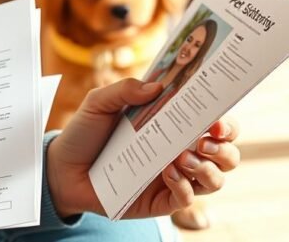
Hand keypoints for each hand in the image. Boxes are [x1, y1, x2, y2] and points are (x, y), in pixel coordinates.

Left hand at [46, 79, 239, 219]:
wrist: (63, 169)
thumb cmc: (86, 133)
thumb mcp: (99, 103)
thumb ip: (125, 89)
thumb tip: (156, 87)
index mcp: (173, 124)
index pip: (214, 122)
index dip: (225, 121)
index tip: (216, 117)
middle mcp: (181, 151)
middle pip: (226, 153)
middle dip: (226, 147)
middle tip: (206, 139)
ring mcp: (174, 177)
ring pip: (215, 179)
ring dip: (209, 168)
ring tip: (184, 158)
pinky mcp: (161, 201)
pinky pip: (187, 198)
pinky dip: (185, 186)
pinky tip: (168, 173)